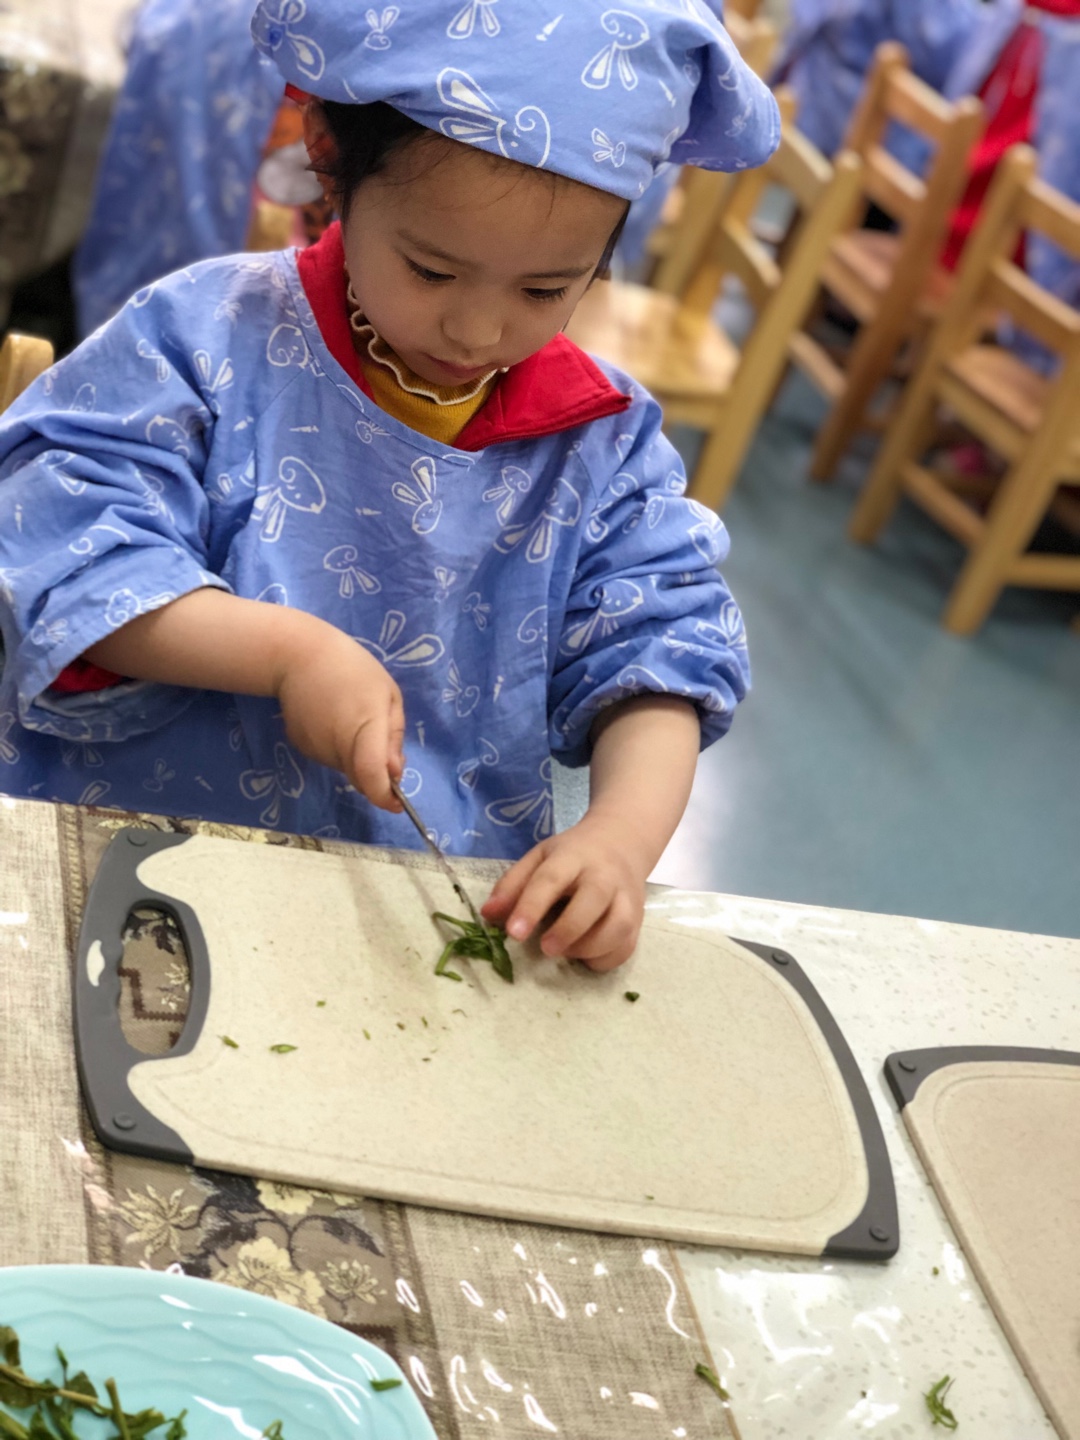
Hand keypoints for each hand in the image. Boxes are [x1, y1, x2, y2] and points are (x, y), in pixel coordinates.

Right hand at [274, 626, 404, 810]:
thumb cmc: (351, 668)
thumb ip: (394, 736)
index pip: (372, 777)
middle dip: (377, 772)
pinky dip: (337, 747)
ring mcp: (315, 749)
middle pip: (362, 777)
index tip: (398, 803)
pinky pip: (329, 757)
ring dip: (357, 756)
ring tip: (353, 717)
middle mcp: (337, 746)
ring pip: (346, 767)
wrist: (297, 655)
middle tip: (381, 739)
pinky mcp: (300, 746)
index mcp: (365, 729)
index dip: (385, 796)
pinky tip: (332, 718)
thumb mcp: (387, 694)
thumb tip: (395, 772)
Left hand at [482, 814, 649, 970]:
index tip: (513, 933)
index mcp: (573, 857)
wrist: (622, 842)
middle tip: (545, 949)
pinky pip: (626, 947)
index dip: (531, 906)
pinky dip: (604, 959)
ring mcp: (627, 898)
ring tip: (564, 951)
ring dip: (589, 948)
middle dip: (568, 930)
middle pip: (593, 901)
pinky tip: (584, 956)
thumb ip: (512, 885)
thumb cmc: (573, 855)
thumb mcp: (539, 857)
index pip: (551, 879)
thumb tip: (488, 915)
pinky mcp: (638, 920)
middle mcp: (604, 876)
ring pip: (618, 927)